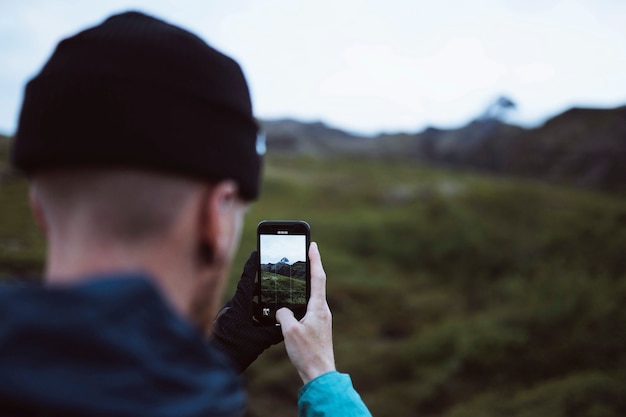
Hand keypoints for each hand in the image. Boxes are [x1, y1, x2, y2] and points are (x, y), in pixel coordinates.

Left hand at [211, 251, 282, 372]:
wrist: (213, 362)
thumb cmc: (235, 350)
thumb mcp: (260, 340)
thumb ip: (274, 331)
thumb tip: (289, 324)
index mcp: (240, 304)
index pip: (248, 278)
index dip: (253, 263)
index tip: (258, 251)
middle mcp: (232, 305)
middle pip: (248, 289)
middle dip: (261, 284)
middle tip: (274, 279)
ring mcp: (228, 313)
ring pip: (245, 302)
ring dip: (256, 301)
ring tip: (270, 302)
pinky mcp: (226, 322)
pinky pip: (240, 312)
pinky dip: (250, 312)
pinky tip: (259, 321)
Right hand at [276, 242, 335, 383]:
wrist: (320, 374)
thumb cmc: (307, 353)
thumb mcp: (290, 331)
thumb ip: (284, 315)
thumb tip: (282, 310)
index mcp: (319, 307)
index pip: (318, 277)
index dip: (315, 259)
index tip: (313, 245)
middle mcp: (323, 310)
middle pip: (317, 283)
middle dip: (310, 267)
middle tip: (305, 253)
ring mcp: (321, 319)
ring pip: (312, 296)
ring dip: (306, 283)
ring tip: (298, 273)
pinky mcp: (318, 327)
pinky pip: (309, 307)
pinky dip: (302, 299)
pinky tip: (294, 302)